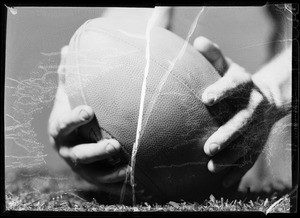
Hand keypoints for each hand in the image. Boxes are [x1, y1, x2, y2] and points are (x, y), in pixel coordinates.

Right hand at [48, 46, 129, 194]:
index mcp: (61, 128)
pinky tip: (132, 175)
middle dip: (96, 151)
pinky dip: (116, 180)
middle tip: (114, 145)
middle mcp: (68, 149)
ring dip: (110, 169)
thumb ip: (69, 77)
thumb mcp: (68, 96)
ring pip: (93, 171)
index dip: (75, 118)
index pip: (65, 124)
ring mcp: (80, 165)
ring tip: (128, 165)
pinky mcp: (91, 175)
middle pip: (80, 153)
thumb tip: (67, 48)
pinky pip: (103, 181)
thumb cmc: (72, 113)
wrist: (71, 138)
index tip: (89, 111)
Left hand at [193, 37, 289, 187]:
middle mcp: (253, 106)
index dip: (221, 90)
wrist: (265, 99)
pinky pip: (250, 158)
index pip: (234, 85)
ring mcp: (258, 126)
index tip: (206, 98)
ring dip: (230, 158)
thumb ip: (214, 56)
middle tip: (208, 147)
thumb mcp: (228, 67)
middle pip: (242, 122)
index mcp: (245, 84)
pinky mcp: (258, 142)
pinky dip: (238, 171)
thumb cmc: (237, 83)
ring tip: (212, 168)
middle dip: (227, 135)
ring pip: (246, 144)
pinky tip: (223, 182)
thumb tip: (197, 41)